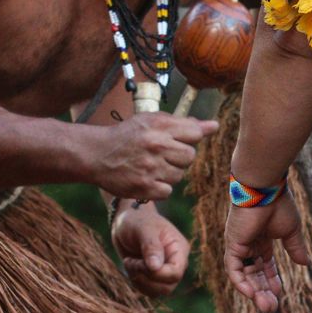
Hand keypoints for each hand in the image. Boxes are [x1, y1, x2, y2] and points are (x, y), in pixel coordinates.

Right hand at [88, 113, 219, 199]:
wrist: (97, 154)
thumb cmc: (129, 136)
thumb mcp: (152, 121)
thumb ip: (183, 124)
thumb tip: (214, 126)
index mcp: (158, 126)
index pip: (195, 133)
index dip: (189, 138)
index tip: (177, 140)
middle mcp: (155, 145)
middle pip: (190, 156)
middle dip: (180, 157)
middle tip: (162, 154)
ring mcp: (150, 168)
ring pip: (179, 175)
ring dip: (169, 173)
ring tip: (151, 166)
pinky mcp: (144, 187)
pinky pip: (167, 191)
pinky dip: (159, 187)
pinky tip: (147, 178)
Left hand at [112, 203, 190, 297]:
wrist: (126, 221)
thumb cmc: (137, 220)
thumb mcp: (143, 228)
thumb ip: (151, 246)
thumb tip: (155, 267)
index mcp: (179, 249)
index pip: (176, 273)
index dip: (158, 274)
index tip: (139, 263)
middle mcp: (175, 263)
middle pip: (168, 286)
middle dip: (146, 278)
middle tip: (130, 262)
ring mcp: (165, 272)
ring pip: (158, 291)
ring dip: (139, 281)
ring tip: (129, 262)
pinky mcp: (153, 277)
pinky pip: (148, 291)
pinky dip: (136, 282)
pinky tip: (130, 266)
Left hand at [225, 196, 300, 312]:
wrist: (265, 190)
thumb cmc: (279, 205)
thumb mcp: (291, 231)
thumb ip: (295, 248)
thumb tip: (304, 265)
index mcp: (262, 240)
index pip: (265, 267)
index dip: (272, 281)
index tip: (279, 294)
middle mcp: (249, 245)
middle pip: (255, 275)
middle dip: (263, 292)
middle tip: (271, 309)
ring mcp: (239, 245)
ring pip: (244, 275)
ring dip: (254, 292)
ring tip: (265, 306)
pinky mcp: (233, 245)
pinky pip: (234, 269)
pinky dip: (241, 282)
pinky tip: (251, 294)